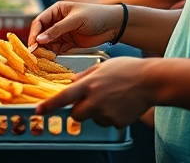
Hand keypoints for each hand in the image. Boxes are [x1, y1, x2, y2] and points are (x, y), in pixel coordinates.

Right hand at [27, 1, 123, 53]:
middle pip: (41, 33)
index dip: (34, 32)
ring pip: (47, 43)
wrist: (114, 25)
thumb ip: (57, 29)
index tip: (33, 44)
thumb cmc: (95, 16)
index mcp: (57, 10)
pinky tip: (49, 60)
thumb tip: (39, 39)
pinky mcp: (68, 43)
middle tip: (34, 54)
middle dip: (37, 43)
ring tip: (40, 59)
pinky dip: (52, 55)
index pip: (39, 21)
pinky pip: (56, 49)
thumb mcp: (75, 20)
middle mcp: (57, 21)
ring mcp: (62, 33)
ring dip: (43, 50)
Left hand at [35, 57, 152, 127]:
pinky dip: (113, 117)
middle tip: (92, 101)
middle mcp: (95, 100)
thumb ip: (85, 75)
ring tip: (114, 99)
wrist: (151, 81)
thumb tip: (72, 82)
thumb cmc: (128, 69)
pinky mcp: (117, 121)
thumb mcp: (103, 66)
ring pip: (94, 119)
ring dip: (98, 113)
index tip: (38, 111)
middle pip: (76, 115)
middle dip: (79, 110)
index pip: (64, 97)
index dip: (49, 105)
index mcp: (89, 84)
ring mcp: (106, 112)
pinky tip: (122, 105)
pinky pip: (109, 122)